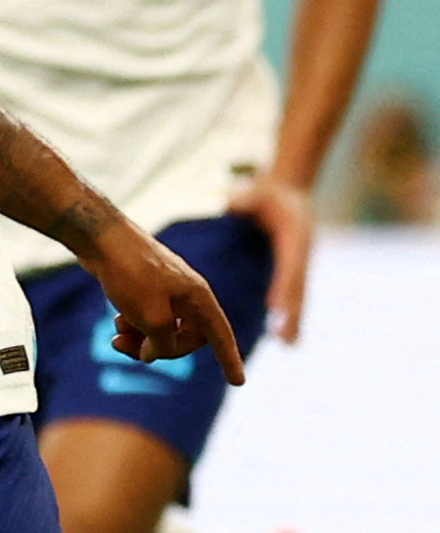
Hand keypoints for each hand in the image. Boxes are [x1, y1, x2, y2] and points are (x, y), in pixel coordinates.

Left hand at [81, 219, 245, 384]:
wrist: (100, 237)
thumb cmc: (131, 274)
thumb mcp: (152, 319)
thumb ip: (164, 344)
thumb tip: (154, 353)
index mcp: (198, 298)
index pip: (220, 334)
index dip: (229, 359)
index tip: (238, 382)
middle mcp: (186, 293)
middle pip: (186, 337)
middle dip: (163, 350)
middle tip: (137, 353)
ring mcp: (164, 289)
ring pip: (162, 328)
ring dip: (142, 340)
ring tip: (117, 339)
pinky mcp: (143, 286)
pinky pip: (146, 316)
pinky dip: (134, 326)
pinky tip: (116, 325)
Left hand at [229, 172, 313, 343]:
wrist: (289, 188)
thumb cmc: (269, 190)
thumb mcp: (258, 190)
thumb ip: (246, 199)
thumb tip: (232, 205)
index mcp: (294, 238)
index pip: (288, 267)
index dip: (282, 288)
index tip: (276, 310)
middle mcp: (300, 254)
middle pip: (297, 288)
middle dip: (292, 314)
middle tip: (286, 341)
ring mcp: (299, 262)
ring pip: (298, 294)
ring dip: (294, 318)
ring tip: (288, 344)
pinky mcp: (293, 267)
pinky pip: (292, 292)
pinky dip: (290, 311)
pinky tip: (285, 334)